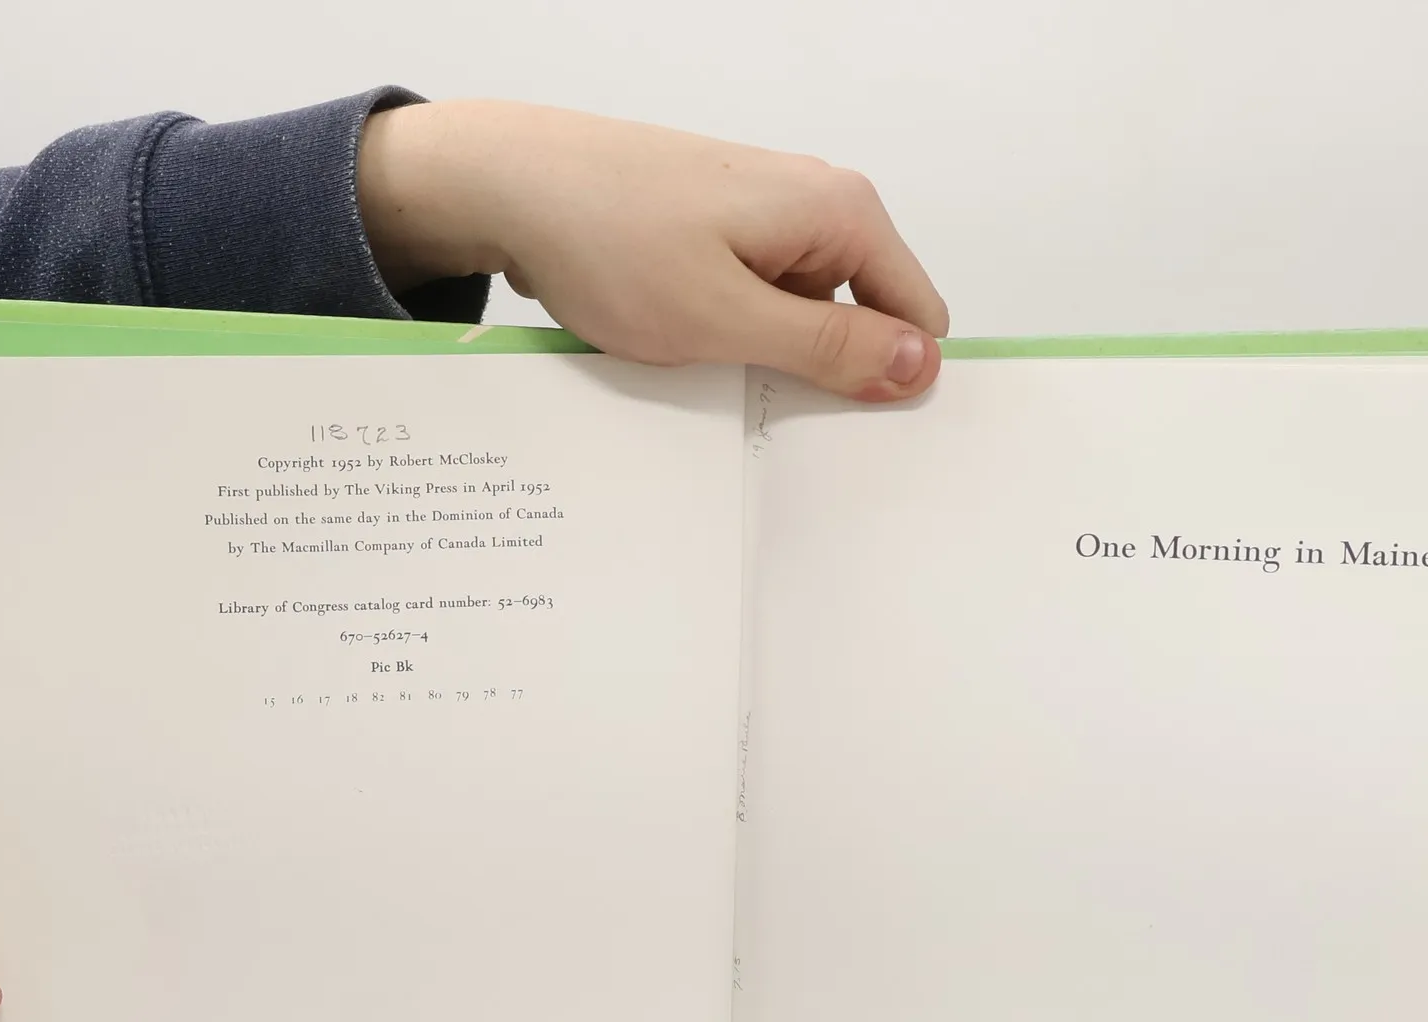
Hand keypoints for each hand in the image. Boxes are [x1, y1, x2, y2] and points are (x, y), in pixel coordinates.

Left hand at [358, 101, 948, 402]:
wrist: (508, 185)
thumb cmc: (608, 238)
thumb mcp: (728, 318)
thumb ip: (830, 347)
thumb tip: (919, 366)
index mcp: (840, 213)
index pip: (919, 319)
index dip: (890, 382)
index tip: (846, 430)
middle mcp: (814, 205)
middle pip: (864, 320)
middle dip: (825, 375)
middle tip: (762, 408)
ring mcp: (765, 220)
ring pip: (803, 320)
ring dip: (766, 362)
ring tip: (707, 370)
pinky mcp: (722, 236)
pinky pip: (755, 306)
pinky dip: (729, 338)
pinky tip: (684, 350)